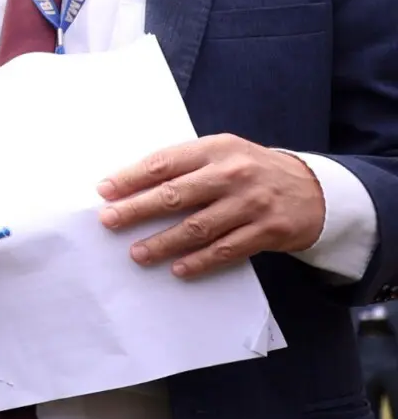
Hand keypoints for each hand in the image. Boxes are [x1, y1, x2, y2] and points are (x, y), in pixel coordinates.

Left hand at [97, 134, 324, 277]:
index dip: (131, 177)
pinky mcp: (268, 231)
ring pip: (198, 227)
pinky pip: (226, 250)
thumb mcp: (222, 154)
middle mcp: (233, 174)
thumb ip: (185, 165)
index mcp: (216, 149)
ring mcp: (252, 204)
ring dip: (163, 242)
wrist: (313, 190)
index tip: (104, 191)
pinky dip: (199, 261)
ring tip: (137, 253)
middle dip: (137, 209)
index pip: (165, 163)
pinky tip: (177, 268)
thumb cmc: (252, 171)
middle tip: (109, 221)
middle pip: (175, 195)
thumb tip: (132, 185)